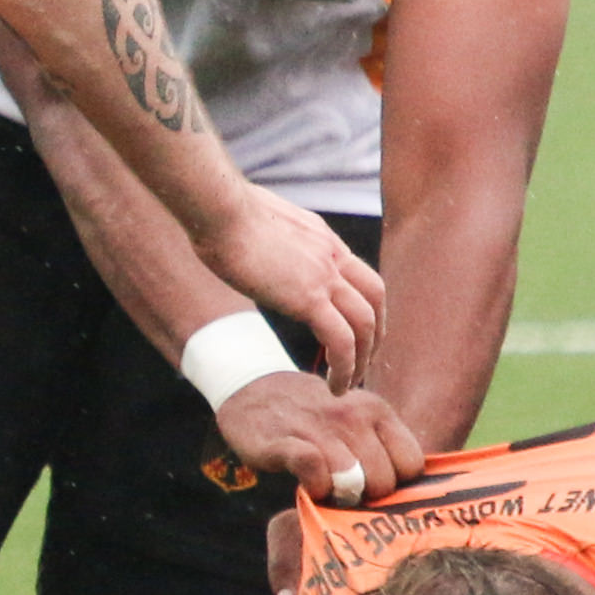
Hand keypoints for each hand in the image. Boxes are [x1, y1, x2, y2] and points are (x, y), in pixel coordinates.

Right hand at [199, 185, 383, 385]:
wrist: (219, 209)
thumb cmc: (223, 212)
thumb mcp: (260, 224)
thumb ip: (273, 241)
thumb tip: (259, 248)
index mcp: (323, 238)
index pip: (359, 274)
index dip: (363, 307)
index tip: (353, 332)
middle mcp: (332, 255)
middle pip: (374, 299)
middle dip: (374, 336)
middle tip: (362, 364)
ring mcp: (324, 275)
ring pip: (365, 324)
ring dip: (361, 359)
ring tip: (348, 385)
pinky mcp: (308, 297)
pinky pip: (341, 340)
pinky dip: (344, 367)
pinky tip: (333, 385)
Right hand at [220, 374, 421, 509]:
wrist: (253, 390)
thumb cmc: (313, 419)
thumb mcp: (355, 420)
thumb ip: (381, 447)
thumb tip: (407, 492)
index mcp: (377, 411)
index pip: (412, 464)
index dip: (396, 485)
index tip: (375, 486)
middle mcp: (354, 416)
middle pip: (383, 482)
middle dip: (367, 497)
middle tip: (346, 492)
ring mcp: (320, 426)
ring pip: (353, 481)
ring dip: (340, 496)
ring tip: (327, 488)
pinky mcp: (286, 441)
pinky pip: (314, 472)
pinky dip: (314, 487)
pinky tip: (307, 484)